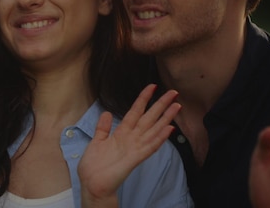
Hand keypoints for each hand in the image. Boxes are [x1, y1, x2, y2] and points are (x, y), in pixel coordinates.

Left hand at [78, 85, 180, 206]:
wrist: (92, 184)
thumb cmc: (94, 166)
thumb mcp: (96, 141)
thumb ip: (103, 127)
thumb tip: (107, 112)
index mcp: (121, 133)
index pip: (135, 111)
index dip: (143, 99)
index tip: (152, 86)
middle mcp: (131, 139)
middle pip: (149, 118)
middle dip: (161, 105)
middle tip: (173, 92)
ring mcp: (134, 148)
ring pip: (154, 130)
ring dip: (166, 118)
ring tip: (177, 106)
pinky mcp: (135, 158)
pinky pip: (150, 146)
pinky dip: (160, 138)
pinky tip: (169, 129)